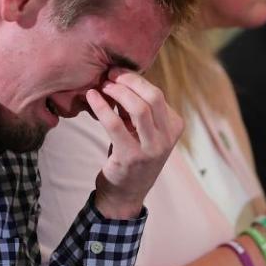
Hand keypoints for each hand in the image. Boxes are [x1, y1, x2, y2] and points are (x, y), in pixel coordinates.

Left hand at [88, 69, 182, 218]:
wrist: (125, 193)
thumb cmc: (132, 155)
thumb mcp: (143, 131)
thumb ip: (138, 108)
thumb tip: (120, 77)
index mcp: (174, 127)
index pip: (157, 94)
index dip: (136, 80)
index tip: (118, 73)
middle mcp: (168, 138)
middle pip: (153, 97)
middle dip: (129, 81)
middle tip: (110, 75)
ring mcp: (152, 149)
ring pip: (139, 108)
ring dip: (117, 92)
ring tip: (102, 86)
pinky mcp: (131, 157)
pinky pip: (115, 124)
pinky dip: (102, 106)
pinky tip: (91, 97)